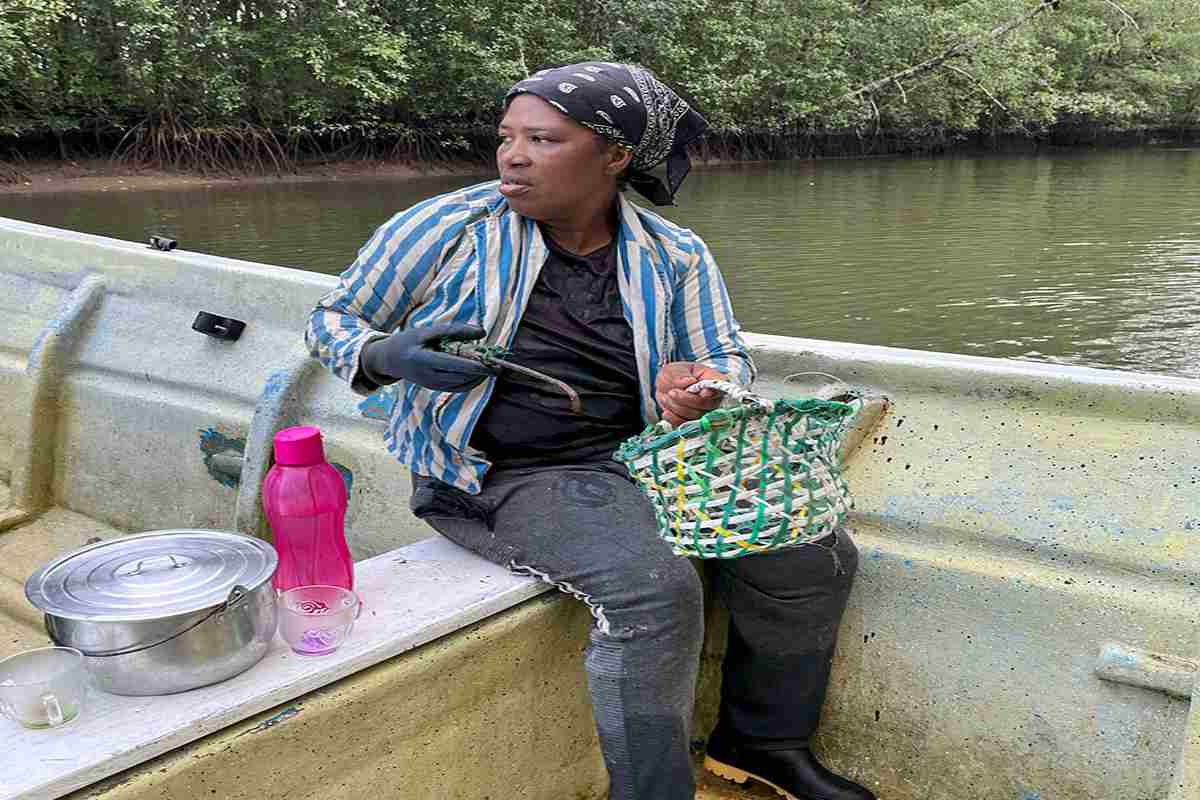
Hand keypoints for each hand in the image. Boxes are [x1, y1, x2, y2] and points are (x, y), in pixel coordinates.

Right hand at [361, 322, 494, 392]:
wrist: (390, 360)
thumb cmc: (409, 340)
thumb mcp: (427, 331)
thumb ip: (454, 330)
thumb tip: (483, 332)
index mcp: (423, 359)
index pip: (453, 364)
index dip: (474, 366)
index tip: (493, 365)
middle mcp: (428, 376)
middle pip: (461, 376)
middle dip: (482, 372)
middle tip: (500, 365)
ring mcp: (432, 385)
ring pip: (462, 384)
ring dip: (479, 377)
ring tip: (492, 367)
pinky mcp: (436, 389)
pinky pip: (458, 387)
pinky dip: (472, 380)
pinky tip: (480, 372)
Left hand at [655, 362, 726, 426]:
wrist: (667, 386)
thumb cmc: (676, 375)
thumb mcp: (676, 369)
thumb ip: (682, 375)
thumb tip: (690, 381)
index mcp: (713, 379)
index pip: (720, 386)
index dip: (714, 392)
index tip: (703, 393)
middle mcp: (714, 398)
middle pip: (706, 404)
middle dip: (686, 399)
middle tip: (672, 392)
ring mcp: (706, 412)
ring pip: (695, 415)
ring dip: (677, 408)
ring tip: (666, 397)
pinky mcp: (695, 423)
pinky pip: (687, 425)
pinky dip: (674, 419)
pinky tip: (666, 412)